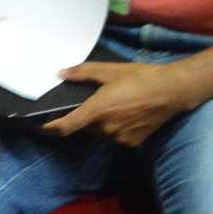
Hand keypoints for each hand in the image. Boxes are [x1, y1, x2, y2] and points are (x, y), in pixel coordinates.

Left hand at [43, 58, 205, 148]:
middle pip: (84, 127)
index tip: (40, 126)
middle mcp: (106, 128)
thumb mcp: (110, 70)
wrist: (172, 91)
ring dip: (99, 122)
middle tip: (94, 100)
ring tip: (114, 104)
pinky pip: (114, 136)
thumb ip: (83, 73)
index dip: (49, 128)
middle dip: (83, 117)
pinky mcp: (131, 143)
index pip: (65, 126)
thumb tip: (61, 73)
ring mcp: (119, 138)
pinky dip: (113, 127)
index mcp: (98, 110)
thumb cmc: (141, 78)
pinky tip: (126, 113)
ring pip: (99, 132)